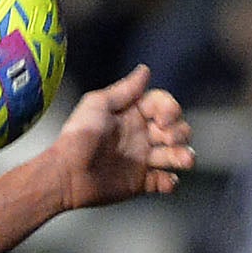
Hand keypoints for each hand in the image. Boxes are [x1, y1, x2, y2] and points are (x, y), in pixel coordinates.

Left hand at [43, 64, 193, 208]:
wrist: (67, 173)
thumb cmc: (79, 136)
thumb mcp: (99, 104)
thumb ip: (125, 89)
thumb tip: (145, 69)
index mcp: (132, 114)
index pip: (163, 105)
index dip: (170, 109)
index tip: (163, 119)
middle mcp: (141, 135)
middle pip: (176, 129)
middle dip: (180, 132)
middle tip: (167, 139)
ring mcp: (143, 160)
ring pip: (176, 155)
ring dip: (184, 156)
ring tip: (183, 160)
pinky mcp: (141, 182)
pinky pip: (166, 182)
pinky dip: (171, 182)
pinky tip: (165, 180)